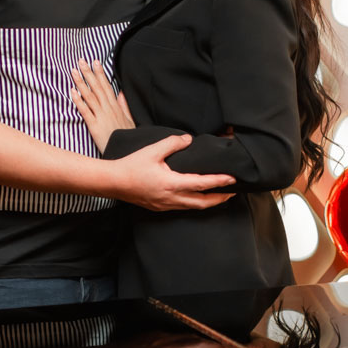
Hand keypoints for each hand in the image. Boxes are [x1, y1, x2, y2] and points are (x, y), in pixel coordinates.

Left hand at [71, 60, 134, 153]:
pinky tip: (72, 92)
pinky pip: (86, 111)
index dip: (100, 73)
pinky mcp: (95, 126)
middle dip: (89, 73)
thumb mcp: (129, 120)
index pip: (107, 86)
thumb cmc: (127, 138)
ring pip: (90, 96)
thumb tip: (121, 93)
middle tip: (81, 60)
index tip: (95, 61)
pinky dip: (79, 101)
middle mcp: (108, 109)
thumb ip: (124, 105)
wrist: (127, 153)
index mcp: (116, 107)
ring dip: (81, 83)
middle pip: (97, 87)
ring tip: (74, 71)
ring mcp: (102, 117)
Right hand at [109, 136, 235, 210]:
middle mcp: (171, 198)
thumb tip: (188, 139)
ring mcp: (166, 205)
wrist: (113, 182)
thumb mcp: (152, 150)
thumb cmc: (131, 166)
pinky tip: (197, 198)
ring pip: (193, 207)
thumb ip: (172, 143)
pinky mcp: (160, 207)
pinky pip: (183, 207)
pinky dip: (195, 203)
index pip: (201, 184)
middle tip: (233, 192)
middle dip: (220, 198)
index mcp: (171, 184)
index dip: (219, 182)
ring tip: (220, 196)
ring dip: (208, 202)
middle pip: (202, 202)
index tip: (233, 179)